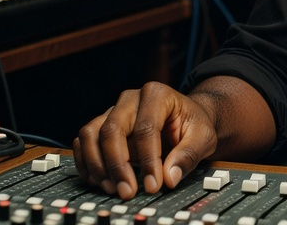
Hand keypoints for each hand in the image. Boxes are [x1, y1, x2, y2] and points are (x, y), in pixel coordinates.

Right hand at [73, 81, 219, 199]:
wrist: (184, 118)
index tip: (153, 185)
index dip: (148, 160)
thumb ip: (188, 155)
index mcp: (156, 94)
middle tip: (127, 191)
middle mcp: (130, 99)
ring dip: (98, 165)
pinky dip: (86, 162)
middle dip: (118, 165)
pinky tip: (98, 180)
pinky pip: (83, 141)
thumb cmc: (192, 124)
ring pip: (91, 134)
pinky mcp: (101, 125)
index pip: (146, 128)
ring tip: (113, 188)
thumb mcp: (203, 137)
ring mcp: (112, 111)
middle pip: (112, 130)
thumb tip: (169, 177)